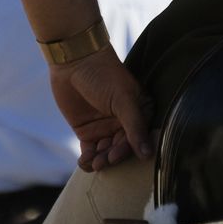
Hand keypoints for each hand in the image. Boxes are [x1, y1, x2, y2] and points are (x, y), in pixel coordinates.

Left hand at [47, 47, 154, 171]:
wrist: (74, 60)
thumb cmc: (104, 74)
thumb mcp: (122, 98)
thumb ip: (134, 126)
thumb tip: (148, 154)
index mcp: (140, 113)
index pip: (137, 138)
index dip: (127, 150)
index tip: (116, 156)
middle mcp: (124, 123)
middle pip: (121, 149)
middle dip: (112, 157)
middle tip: (102, 162)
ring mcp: (105, 128)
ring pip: (106, 153)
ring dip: (100, 161)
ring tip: (92, 163)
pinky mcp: (87, 131)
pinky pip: (90, 151)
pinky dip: (88, 159)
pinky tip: (84, 162)